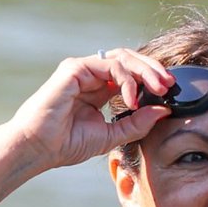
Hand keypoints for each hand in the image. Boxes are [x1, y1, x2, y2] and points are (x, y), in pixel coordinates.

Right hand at [5, 49, 171, 170]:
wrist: (37, 149)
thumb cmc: (65, 144)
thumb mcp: (111, 135)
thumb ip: (137, 123)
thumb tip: (163, 110)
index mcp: (98, 88)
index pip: (131, 73)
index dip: (152, 79)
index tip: (170, 92)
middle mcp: (91, 75)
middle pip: (130, 60)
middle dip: (153, 70)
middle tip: (170, 84)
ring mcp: (82, 69)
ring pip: (123, 57)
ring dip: (145, 71)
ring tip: (158, 88)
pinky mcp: (75, 68)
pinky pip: (109, 65)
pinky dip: (126, 80)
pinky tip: (131, 99)